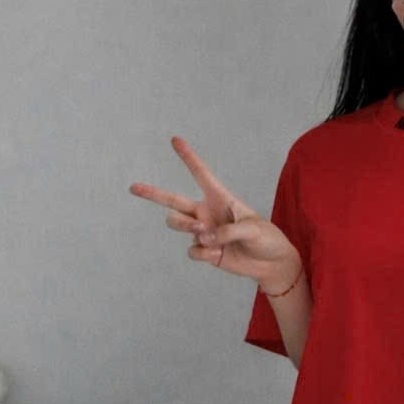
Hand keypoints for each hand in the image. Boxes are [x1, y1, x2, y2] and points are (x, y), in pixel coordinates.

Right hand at [129, 137, 300, 289]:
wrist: (270, 264)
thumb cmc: (266, 238)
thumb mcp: (253, 228)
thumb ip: (227, 231)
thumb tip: (203, 238)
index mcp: (220, 198)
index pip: (201, 174)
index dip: (188, 157)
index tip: (175, 140)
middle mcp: (207, 212)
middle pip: (172, 200)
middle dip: (152, 193)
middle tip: (133, 187)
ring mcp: (203, 232)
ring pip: (177, 224)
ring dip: (187, 228)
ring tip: (204, 233)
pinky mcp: (205, 251)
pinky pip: (193, 250)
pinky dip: (203, 252)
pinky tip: (218, 253)